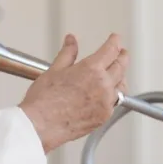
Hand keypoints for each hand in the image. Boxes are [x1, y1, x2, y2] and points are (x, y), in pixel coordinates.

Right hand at [19, 33, 129, 153]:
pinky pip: (115, 102)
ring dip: (122, 76)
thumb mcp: (54, 69)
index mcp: (91, 69)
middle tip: (122, 52)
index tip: (115, 38)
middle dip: (122, 57)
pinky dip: (114, 94)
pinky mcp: (104, 116)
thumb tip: (71, 40)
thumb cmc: (43, 100)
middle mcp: (103, 85)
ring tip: (118, 72)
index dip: (115, 42)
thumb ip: (67, 53)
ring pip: (121, 85)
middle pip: (120, 66)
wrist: (40, 124)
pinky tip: (109, 93)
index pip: (110, 50)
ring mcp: (106, 102)